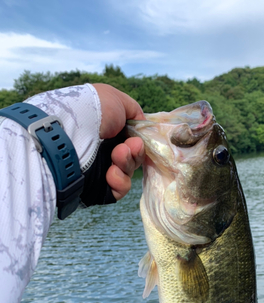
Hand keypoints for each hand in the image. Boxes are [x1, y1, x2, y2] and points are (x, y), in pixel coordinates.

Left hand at [93, 83, 144, 199]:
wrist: (69, 131)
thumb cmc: (93, 110)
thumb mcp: (118, 100)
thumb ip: (135, 113)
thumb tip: (142, 129)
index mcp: (109, 131)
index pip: (133, 143)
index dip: (139, 143)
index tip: (138, 140)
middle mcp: (104, 150)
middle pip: (132, 158)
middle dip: (134, 152)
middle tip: (126, 147)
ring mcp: (100, 169)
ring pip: (127, 173)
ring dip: (127, 163)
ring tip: (117, 155)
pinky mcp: (97, 188)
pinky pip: (119, 189)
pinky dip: (120, 181)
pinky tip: (111, 172)